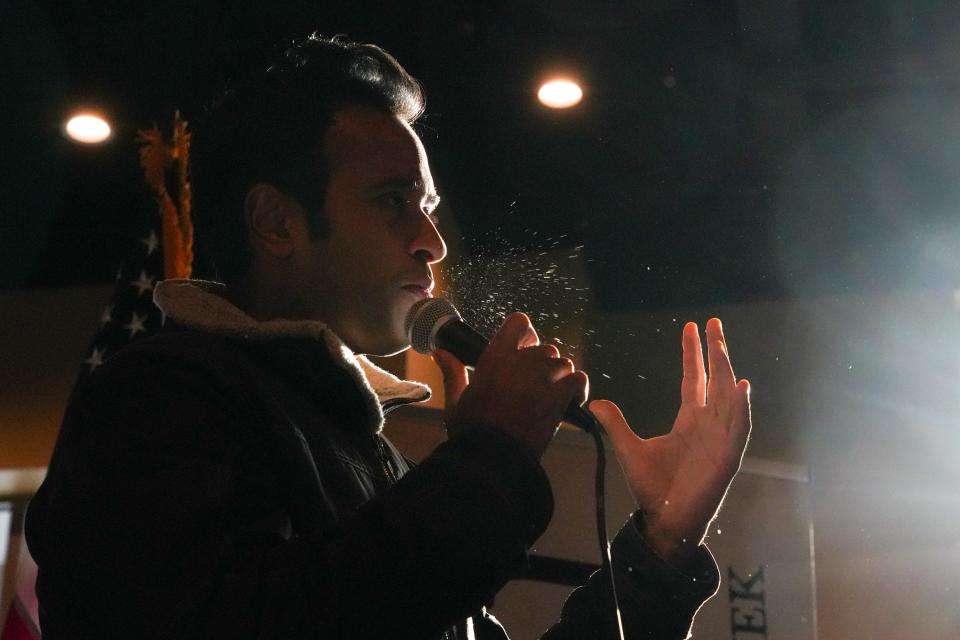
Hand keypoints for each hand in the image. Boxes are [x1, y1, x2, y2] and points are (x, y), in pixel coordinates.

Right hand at [438, 312, 587, 456]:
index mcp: (495, 358)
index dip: (525, 333)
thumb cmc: (472, 431)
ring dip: (559, 376)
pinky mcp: (559, 397)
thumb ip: (452, 371)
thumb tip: (440, 352)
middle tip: (532, 385)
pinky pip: (578, 379)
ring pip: (563, 363)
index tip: (523, 348)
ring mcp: (542, 378)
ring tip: (549, 395)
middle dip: (541, 363)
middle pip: (544, 347)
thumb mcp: (456, 400)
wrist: (493, 459)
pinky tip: (568, 401)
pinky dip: (576, 389)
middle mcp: (521, 362)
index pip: (519, 322)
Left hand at [591, 318, 750, 566]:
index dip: (694, 354)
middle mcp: (708, 424)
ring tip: (722, 346)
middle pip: (715, 380)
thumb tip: (594, 402)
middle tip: (714, 322)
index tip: (692, 328)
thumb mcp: (629, 448)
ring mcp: (720, 439)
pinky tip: (741, 386)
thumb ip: (615, 424)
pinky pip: (738, 428)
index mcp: (689, 421)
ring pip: (728, 397)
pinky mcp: (728, 456)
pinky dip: (740, 408)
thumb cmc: (652, 487)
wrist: (665, 519)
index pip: (693, 380)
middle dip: (715, 351)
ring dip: (727, 371)